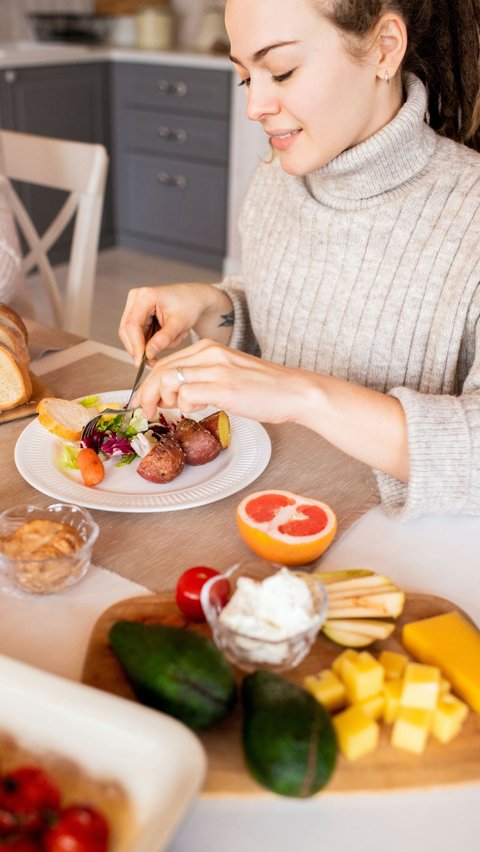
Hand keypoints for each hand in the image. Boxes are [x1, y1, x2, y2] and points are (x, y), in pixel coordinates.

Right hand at [118, 284, 232, 366]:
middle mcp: (135, 299)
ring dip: (148, 345)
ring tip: (172, 340)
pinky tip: (168, 339)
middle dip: (139, 348)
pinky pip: (138, 335)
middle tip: (152, 363)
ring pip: (132, 335)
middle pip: (126, 330)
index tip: (141, 361)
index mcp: (144, 296)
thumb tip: (148, 354)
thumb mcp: (178, 323)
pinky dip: (151, 342)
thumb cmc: (189, 305)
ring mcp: (135, 307)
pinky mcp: (139, 316)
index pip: (131, 324)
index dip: (135, 344)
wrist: (194, 298)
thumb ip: (163, 339)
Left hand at [132, 338, 308, 421]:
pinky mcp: (224, 388)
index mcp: (209, 348)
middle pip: (160, 370)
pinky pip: (186, 395)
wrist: (294, 391)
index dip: (148, 384)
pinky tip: (196, 410)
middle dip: (146, 394)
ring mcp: (216, 369)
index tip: (145, 400)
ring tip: (170, 412)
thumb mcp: (228, 374)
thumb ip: (202, 379)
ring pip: (168, 380)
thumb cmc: (264, 388)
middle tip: (145, 411)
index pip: (165, 362)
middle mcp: (209, 354)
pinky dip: (183, 406)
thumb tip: (174, 395)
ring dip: (161, 400)